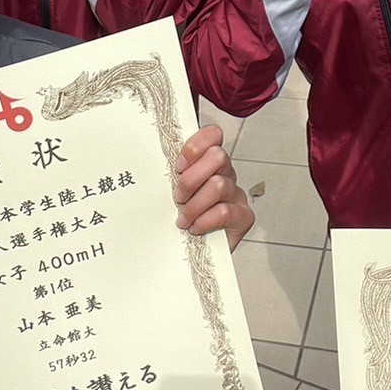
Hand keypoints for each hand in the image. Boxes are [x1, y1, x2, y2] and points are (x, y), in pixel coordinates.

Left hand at [174, 124, 252, 252]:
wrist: (196, 254)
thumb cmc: (181, 219)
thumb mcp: (171, 192)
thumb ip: (169, 175)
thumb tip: (146, 159)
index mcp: (208, 163)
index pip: (213, 135)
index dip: (195, 147)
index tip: (178, 166)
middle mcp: (226, 174)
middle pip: (218, 156)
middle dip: (192, 178)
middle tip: (178, 196)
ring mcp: (236, 194)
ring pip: (219, 185)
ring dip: (195, 204)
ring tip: (183, 219)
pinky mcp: (243, 216)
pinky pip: (225, 211)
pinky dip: (205, 220)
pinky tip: (195, 228)